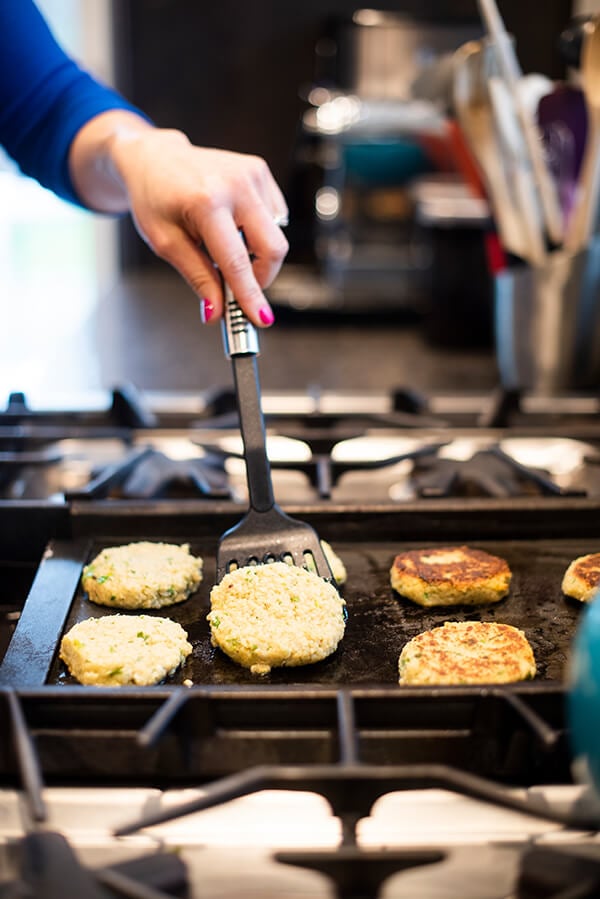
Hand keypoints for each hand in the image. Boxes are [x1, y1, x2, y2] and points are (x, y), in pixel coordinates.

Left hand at [70, 113, 288, 325]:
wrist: (154, 158)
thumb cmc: (154, 197)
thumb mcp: (166, 242)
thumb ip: (197, 277)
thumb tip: (216, 310)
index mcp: (206, 201)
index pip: (237, 261)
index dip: (251, 295)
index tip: (261, 318)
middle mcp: (235, 184)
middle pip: (273, 248)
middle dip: (261, 276)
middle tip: (239, 286)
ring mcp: (251, 174)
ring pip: (276, 235)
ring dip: (256, 252)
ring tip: (224, 244)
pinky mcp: (259, 171)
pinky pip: (274, 217)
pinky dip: (258, 231)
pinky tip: (233, 224)